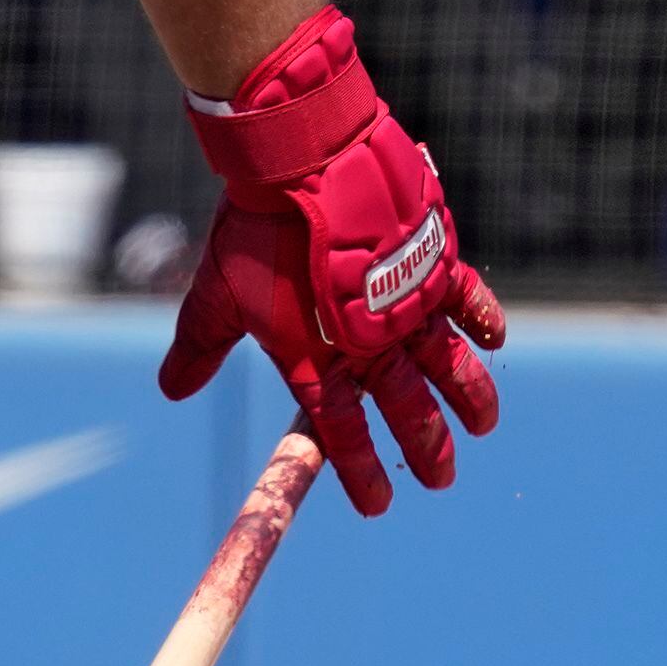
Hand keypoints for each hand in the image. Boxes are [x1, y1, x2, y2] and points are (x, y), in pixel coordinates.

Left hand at [159, 7, 504, 515]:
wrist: (299, 162)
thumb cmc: (252, 231)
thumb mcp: (217, 294)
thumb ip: (201, 347)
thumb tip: (172, 390)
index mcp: (316, 358)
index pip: (340, 431)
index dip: (359, 471)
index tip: (378, 504)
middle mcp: (368, 343)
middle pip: (404, 409)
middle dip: (425, 449)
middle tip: (441, 479)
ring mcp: (407, 304)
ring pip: (447, 366)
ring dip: (468, 399)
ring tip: (482, 428)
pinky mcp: (434, 263)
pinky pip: (467, 299)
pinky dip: (483, 320)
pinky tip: (494, 341)